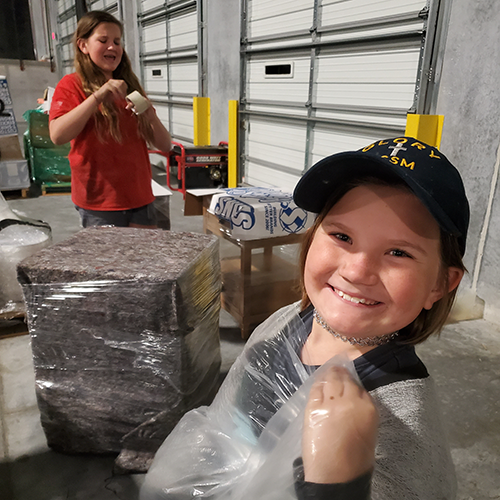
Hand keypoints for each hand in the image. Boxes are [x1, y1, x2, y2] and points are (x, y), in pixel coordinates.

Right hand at [93, 79, 126, 103]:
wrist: (99, 98)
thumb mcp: (115, 95)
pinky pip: (114, 89)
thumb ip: (120, 94)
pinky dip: (116, 94)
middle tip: (123, 97)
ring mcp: (109, 83)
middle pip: (121, 83)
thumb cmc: (107, 97)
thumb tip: (126, 97)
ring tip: (121, 98)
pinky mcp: (107, 86)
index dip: (125, 88)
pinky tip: (117, 98)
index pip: (123, 82)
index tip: (125, 94)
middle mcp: (112, 81)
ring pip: (118, 86)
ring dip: (121, 93)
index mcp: (114, 82)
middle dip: (123, 90)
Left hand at [302, 366, 377, 483]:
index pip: (361, 388)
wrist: (335, 475)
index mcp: (368, 408)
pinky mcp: (313, 407)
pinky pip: (316, 389)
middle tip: (339, 369)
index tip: (351, 380)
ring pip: (330, 380)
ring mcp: (330, 402)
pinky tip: (319, 381)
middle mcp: (349, 401)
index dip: (354, 383)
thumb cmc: (356, 460)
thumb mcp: (369, 432)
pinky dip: (318, 383)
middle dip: (342, 374)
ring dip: (330, 375)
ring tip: (330, 371)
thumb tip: (353, 401)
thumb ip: (362, 412)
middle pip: (345, 380)